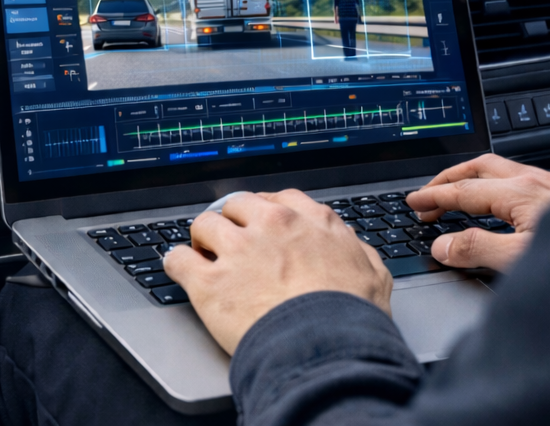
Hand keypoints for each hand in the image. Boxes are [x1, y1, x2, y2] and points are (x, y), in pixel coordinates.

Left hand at [164, 191, 391, 355]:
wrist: (329, 351)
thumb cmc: (354, 320)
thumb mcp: (374, 276)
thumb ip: (357, 252)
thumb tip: (351, 245)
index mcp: (309, 221)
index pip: (278, 198)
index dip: (265, 211)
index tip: (259, 222)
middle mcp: (270, 225)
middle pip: (237, 205)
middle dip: (232, 221)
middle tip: (230, 241)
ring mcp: (237, 250)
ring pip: (205, 224)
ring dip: (203, 239)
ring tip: (204, 255)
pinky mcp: (209, 281)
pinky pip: (178, 259)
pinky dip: (176, 264)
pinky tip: (179, 270)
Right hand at [407, 154, 549, 271]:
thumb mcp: (521, 261)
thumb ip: (478, 249)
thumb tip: (442, 244)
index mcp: (519, 192)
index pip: (462, 191)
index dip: (433, 196)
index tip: (413, 202)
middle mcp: (534, 183)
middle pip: (478, 168)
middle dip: (447, 179)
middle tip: (427, 196)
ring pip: (499, 170)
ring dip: (471, 180)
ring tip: (455, 196)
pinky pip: (516, 181)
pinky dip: (493, 187)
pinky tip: (499, 206)